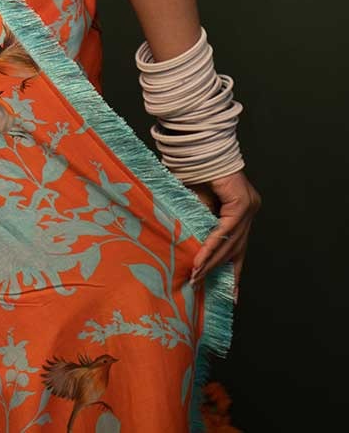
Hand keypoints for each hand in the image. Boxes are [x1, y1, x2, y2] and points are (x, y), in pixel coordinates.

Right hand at [187, 169, 261, 302]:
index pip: (239, 246)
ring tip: (196, 276)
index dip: (235, 271)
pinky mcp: (241, 203)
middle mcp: (249, 210)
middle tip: (202, 286)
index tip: (232, 296)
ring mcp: (248, 206)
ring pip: (230, 242)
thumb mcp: (196, 202)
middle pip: (236, 248)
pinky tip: (201, 260)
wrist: (198, 145)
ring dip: (211, 261)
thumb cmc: (194, 169)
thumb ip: (199, 222)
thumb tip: (192, 246)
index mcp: (241, 210)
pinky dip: (211, 246)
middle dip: (219, 270)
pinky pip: (225, 231)